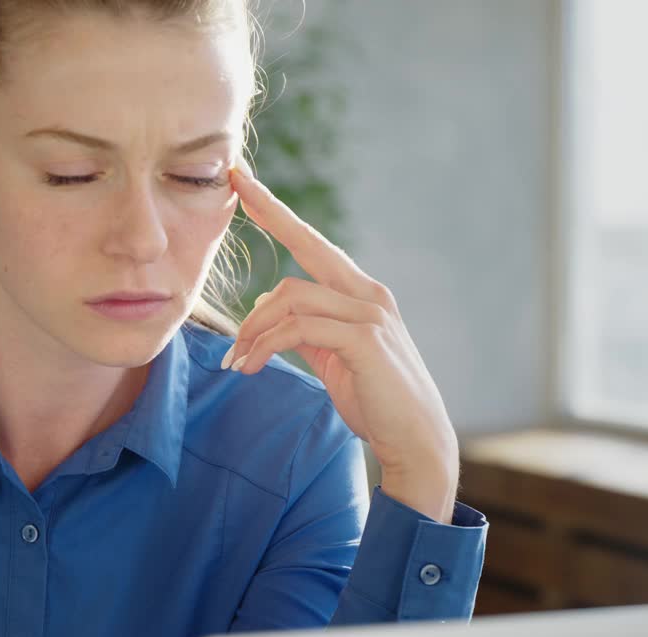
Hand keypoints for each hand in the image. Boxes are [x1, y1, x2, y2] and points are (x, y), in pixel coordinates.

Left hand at [220, 157, 459, 523]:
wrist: (416, 441)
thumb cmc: (376, 403)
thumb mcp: (335, 359)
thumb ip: (307, 330)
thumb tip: (269, 310)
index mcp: (362, 295)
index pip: (316, 244)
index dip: (281, 213)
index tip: (248, 183)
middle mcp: (369, 294)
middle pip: (308, 246)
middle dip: (271, 213)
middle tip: (232, 192)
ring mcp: (370, 314)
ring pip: (290, 296)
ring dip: (252, 329)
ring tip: (236, 361)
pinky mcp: (363, 339)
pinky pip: (297, 328)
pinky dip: (265, 346)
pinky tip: (251, 367)